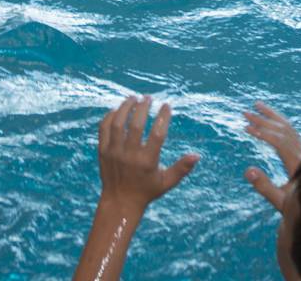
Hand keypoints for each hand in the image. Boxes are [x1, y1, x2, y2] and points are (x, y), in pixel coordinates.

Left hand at [96, 95, 199, 218]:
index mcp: (147, 161)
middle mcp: (129, 155)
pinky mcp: (103, 150)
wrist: (120, 201)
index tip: (167, 106)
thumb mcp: (167, 182)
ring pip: (118, 123)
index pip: (157, 134)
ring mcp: (114, 152)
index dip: (163, 117)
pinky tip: (118, 109)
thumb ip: (182, 168)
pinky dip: (110, 116)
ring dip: (125, 107)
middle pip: (135, 124)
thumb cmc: (147, 191)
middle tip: (149, 98)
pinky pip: (104, 128)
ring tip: (134, 97)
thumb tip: (197, 155)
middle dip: (143, 107)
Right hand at [243, 102, 300, 212]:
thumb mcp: (279, 201)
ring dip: (272, 116)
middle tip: (244, 113)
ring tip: (256, 105)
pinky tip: (270, 118)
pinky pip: (291, 132)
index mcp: (298, 164)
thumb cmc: (297, 208)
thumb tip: (248, 170)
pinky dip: (279, 122)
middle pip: (283, 130)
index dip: (262, 133)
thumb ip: (264, 186)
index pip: (279, 142)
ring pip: (289, 128)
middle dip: (263, 120)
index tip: (246, 127)